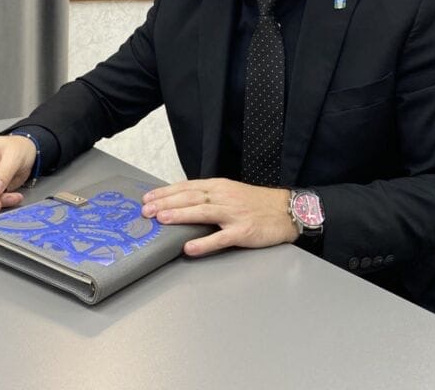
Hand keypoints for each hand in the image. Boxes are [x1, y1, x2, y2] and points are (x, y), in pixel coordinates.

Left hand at [141, 179, 297, 255]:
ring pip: (202, 212)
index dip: (166, 192)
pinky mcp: (243, 231)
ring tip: (162, 220)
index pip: (187, 187)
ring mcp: (234, 214)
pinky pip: (220, 237)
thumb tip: (182, 203)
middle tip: (146, 210)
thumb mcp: (231, 193)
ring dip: (180, 215)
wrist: (287, 210)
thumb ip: (209, 197)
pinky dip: (204, 242)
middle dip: (166, 203)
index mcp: (220, 187)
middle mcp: (224, 197)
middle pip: (190, 197)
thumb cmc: (258, 203)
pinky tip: (189, 248)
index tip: (148, 198)